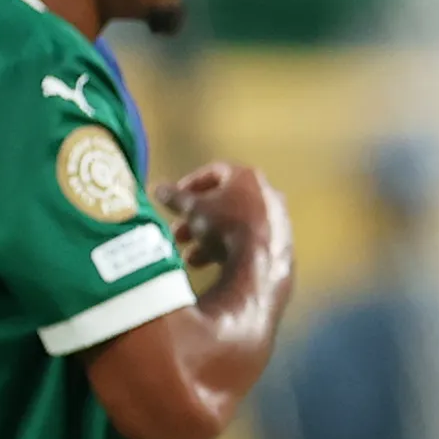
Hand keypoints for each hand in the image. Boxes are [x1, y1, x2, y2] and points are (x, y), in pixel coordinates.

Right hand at [166, 161, 283, 282]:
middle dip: (197, 219)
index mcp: (249, 177)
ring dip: (209, 240)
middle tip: (177, 233)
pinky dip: (229, 251)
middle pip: (226, 204)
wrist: (259, 266)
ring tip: (190, 257)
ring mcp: (279, 224)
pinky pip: (249, 245)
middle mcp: (269, 196)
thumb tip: (158, 189)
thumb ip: (175, 197)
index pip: (216, 172)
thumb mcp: (192, 209)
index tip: (175, 198)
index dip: (191, 184)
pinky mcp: (281, 249)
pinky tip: (210, 266)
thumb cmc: (225, 227)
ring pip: (236, 227)